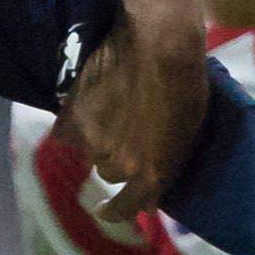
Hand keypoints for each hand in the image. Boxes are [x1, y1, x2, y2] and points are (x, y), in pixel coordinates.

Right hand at [56, 29, 207, 208]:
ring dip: (97, 135)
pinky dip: (75, 121)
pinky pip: (66, 133)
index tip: (107, 209)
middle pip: (110, 171)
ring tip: (113, 104)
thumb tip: (149, 194)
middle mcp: (118, 167)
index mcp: (151, 175)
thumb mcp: (187, 134)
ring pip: (89, 150)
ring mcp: (92, 144)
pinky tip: (90, 102)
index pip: (126, 208)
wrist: (158, 43)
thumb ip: (165, 166)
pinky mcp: (71, 120)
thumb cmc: (186, 84)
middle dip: (117, 155)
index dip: (116, 211)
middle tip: (127, 126)